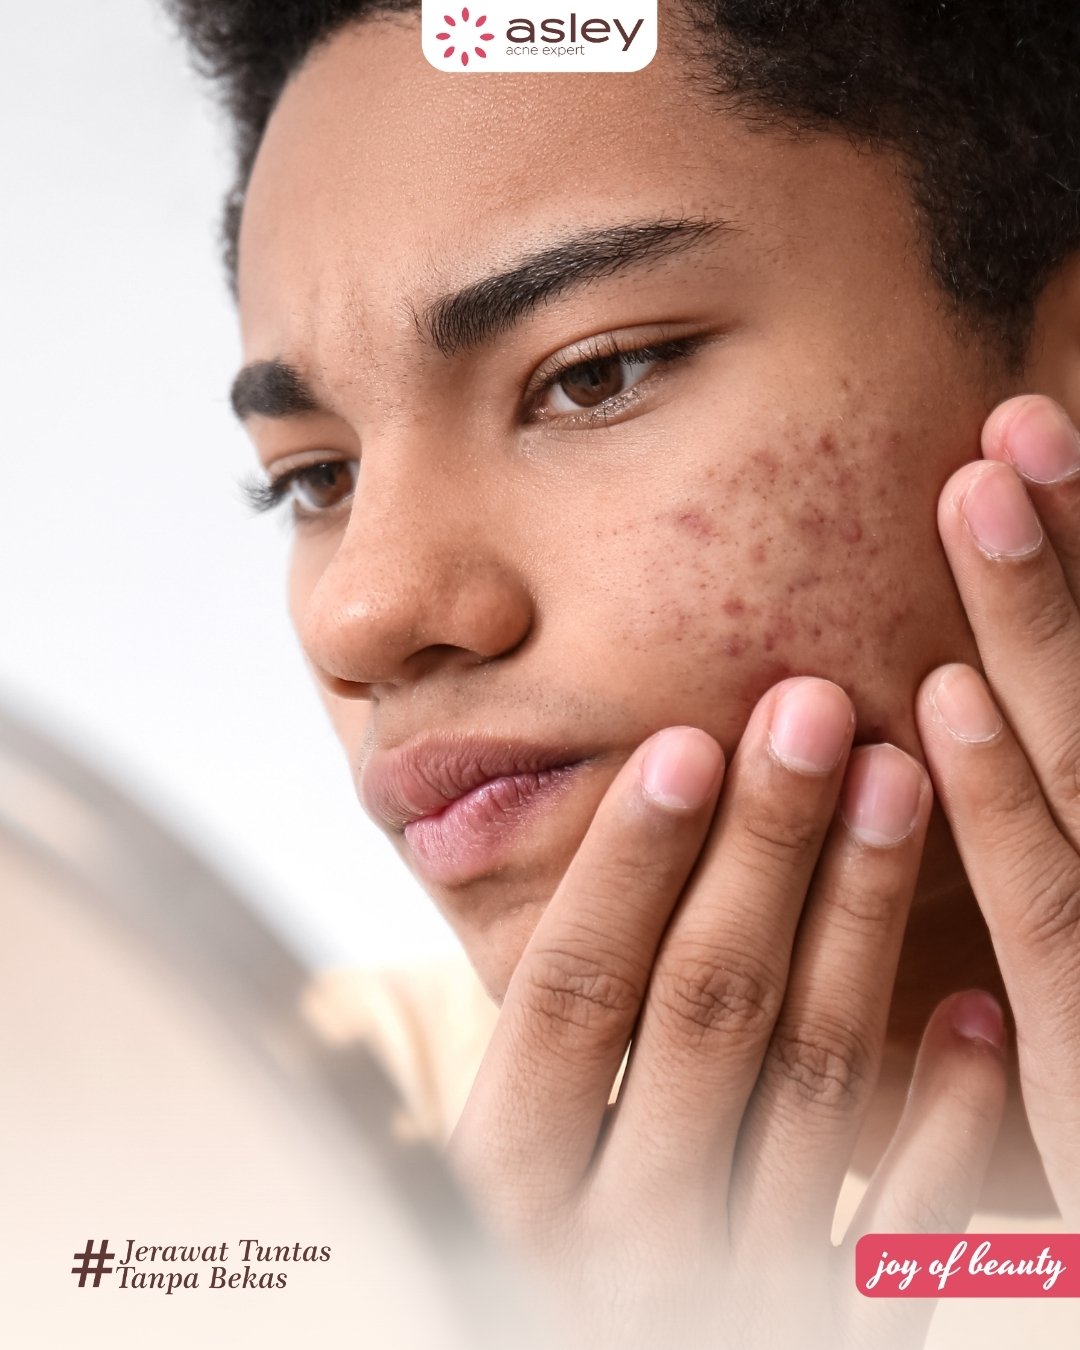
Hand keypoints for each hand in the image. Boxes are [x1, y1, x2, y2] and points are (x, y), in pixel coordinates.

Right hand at [447, 680, 1006, 1349]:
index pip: (574, 992)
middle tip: (811, 712)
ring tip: (895, 783)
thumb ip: (528, 1038)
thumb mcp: (490, 1153)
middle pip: (705, 1009)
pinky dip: (946, 1115)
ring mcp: (732, 1292)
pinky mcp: (829, 1340)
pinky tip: (977, 1006)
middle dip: (763, 846)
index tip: (686, 742)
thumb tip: (551, 842)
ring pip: (812, 1080)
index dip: (627, 863)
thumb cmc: (537, 1243)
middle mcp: (617, 1239)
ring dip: (858, 920)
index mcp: (510, 1179)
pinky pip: (905, 1227)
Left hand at [918, 393, 1079, 1223]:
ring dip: (1041, 627)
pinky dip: (1005, 807)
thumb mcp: (1053, 936)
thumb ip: (1026, 829)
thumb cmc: (1076, 1073)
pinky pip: (1053, 915)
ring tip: (980, 490)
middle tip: (1017, 422)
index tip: (1031, 443)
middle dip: (1079, 556)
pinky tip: (942, 707)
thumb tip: (953, 704)